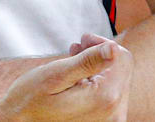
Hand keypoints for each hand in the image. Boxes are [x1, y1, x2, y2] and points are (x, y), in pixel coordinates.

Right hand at [0, 38, 130, 121]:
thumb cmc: (32, 99)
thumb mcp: (57, 74)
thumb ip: (88, 62)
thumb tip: (114, 49)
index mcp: (105, 98)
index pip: (122, 58)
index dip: (102, 43)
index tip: (82, 41)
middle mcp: (114, 112)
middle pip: (122, 69)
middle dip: (100, 54)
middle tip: (76, 49)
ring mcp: (110, 119)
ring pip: (117, 79)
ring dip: (97, 67)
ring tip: (74, 61)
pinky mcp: (104, 121)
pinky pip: (111, 94)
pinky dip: (96, 81)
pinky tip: (78, 77)